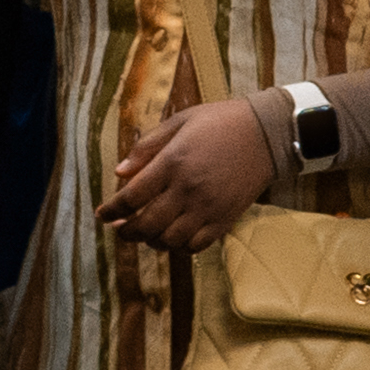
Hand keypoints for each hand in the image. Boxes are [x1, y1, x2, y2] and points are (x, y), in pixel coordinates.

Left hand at [101, 97, 275, 254]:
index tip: (102, 214)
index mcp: (172, 162)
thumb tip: (119, 172)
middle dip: (127, 232)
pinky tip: (173, 238)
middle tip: (121, 230)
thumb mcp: (180, 122)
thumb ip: (147, 147)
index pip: (131, 197)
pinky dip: (179, 247)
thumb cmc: (220, 122)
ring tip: (147, 234)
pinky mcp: (225, 219)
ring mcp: (207, 208)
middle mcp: (187, 189)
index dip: (111, 210)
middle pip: (146, 225)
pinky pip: (195, 246)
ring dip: (152, 241)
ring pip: (169, 241)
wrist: (267, 133)